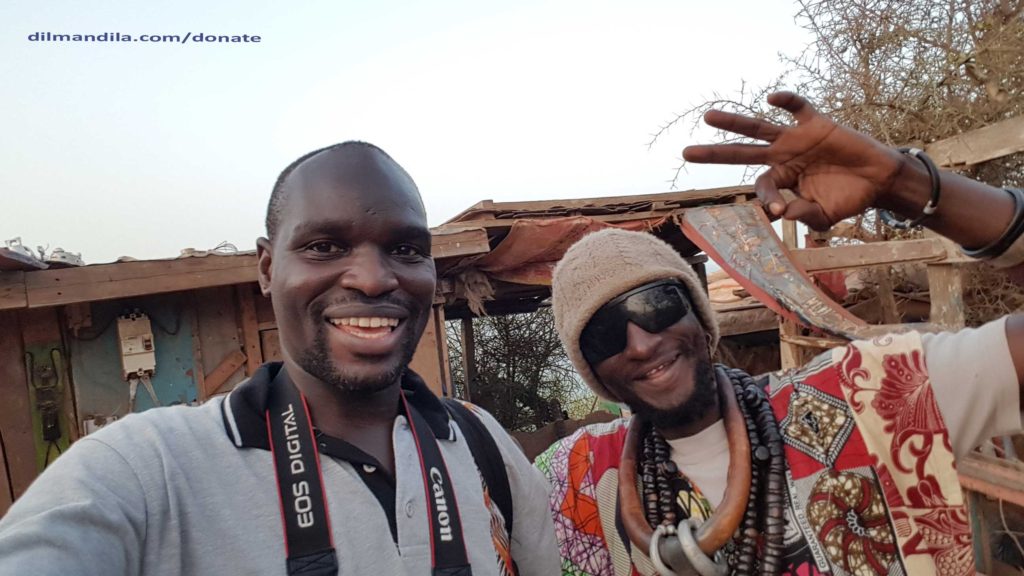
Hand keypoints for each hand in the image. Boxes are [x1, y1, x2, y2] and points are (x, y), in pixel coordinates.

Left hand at [682, 92, 906, 230]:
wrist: (879, 179)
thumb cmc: (848, 198)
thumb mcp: (824, 215)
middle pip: (741, 153)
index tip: (777, 209)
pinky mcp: (816, 124)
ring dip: (733, 122)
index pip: (762, 185)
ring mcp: (796, 138)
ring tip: (708, 116)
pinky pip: (797, 108)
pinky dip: (786, 100)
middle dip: (715, 153)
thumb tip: (782, 215)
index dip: (767, 197)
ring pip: (758, 128)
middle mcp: (782, 156)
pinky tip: (771, 98)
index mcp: (782, 178)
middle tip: (685, 153)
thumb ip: (803, 215)